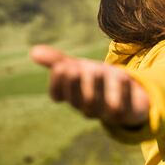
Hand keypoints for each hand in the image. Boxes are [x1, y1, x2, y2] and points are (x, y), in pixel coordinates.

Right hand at [30, 45, 148, 126]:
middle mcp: (87, 107)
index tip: (61, 66)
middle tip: (75, 67)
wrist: (130, 95)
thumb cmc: (98, 80)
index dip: (57, 82)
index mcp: (73, 96)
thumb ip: (58, 61)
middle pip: (78, 100)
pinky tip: (123, 76)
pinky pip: (123, 108)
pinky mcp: (127, 113)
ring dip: (97, 88)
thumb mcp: (79, 68)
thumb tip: (33, 51)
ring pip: (99, 106)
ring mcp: (106, 112)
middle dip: (75, 84)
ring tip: (97, 69)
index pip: (58, 94)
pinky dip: (123, 92)